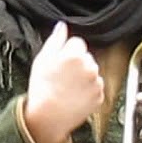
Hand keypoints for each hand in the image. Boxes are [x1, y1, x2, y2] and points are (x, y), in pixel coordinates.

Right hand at [23, 22, 103, 142]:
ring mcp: (96, 82)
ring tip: (67, 87)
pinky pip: (95, 87)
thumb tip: (62, 26)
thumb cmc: (42, 88)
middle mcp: (90, 66)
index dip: (66, 52)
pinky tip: (74, 95)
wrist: (47, 116)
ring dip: (83, 76)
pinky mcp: (100, 96)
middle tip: (62, 76)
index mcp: (75, 54)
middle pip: (86, 57)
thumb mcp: (42, 59)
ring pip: (91, 72)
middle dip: (77, 63)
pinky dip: (87, 90)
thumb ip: (55, 40)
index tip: (59, 63)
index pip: (77, 43)